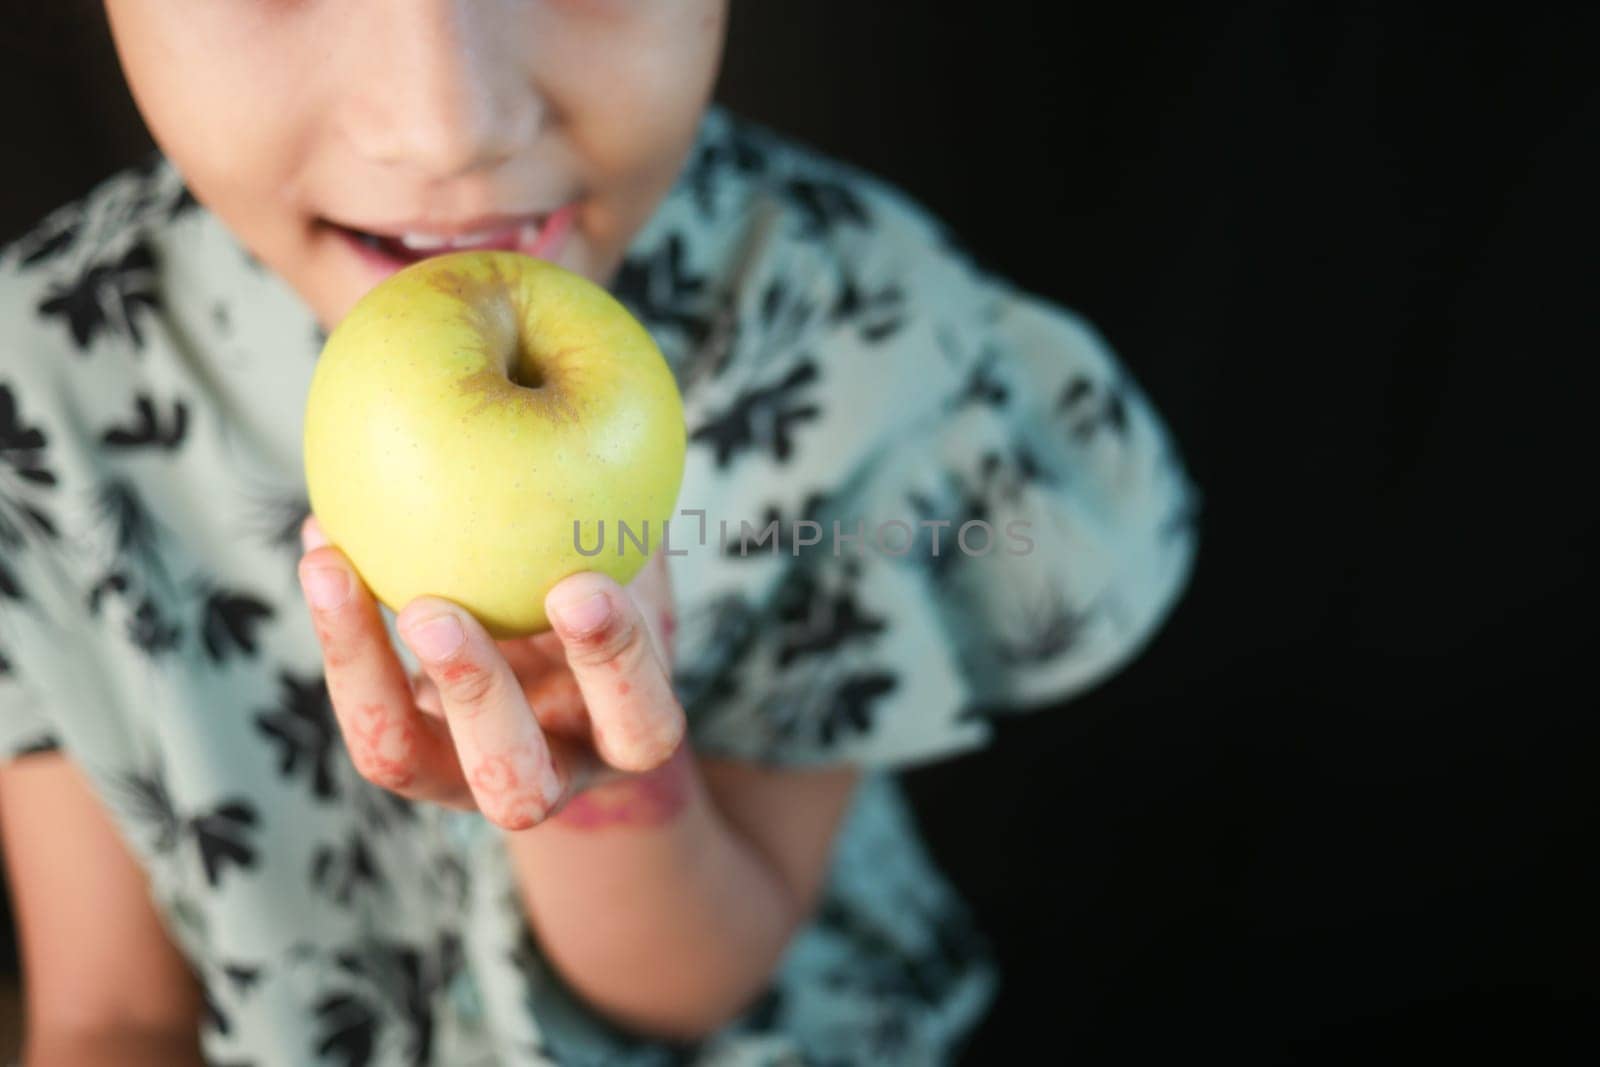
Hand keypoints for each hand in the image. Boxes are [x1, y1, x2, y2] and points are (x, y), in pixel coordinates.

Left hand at [296, 515, 686, 829]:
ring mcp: (462, 770)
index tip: (576, 584)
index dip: (613, 664)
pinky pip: (355, 707)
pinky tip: (323, 543)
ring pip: (405, 765)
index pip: (640, 723)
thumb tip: (597, 385)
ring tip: (332, 570)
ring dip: (366, 671)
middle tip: (434, 609)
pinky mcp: (402, 747)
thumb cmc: (608, 570)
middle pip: (519, 787)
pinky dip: (336, 630)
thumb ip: (622, 501)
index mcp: (628, 728)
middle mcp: (551, 768)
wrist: (553, 627)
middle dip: (476, 699)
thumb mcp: (630, 540)